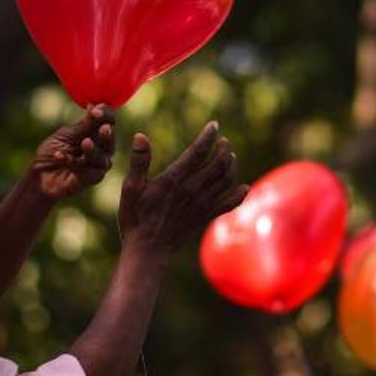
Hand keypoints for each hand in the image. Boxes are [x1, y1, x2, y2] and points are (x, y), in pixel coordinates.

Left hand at [30, 105, 115, 200]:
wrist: (39, 174)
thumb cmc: (52, 151)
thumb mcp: (66, 134)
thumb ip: (83, 125)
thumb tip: (94, 105)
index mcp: (96, 133)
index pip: (108, 121)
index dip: (106, 115)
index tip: (97, 110)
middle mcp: (101, 149)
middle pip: (110, 141)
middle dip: (108, 134)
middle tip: (104, 128)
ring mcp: (96, 166)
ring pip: (103, 158)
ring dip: (94, 150)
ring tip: (85, 143)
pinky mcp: (89, 180)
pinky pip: (86, 171)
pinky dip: (72, 162)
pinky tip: (59, 156)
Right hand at [118, 122, 248, 253]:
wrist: (148, 249)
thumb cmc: (135, 217)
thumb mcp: (131, 188)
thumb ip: (139, 162)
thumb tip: (140, 136)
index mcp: (174, 179)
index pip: (197, 152)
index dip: (208, 137)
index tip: (214, 125)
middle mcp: (192, 190)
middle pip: (217, 164)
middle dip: (223, 149)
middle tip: (224, 141)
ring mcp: (201, 204)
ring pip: (226, 180)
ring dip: (231, 166)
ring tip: (230, 157)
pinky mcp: (205, 217)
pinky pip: (229, 204)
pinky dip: (239, 195)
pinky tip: (244, 187)